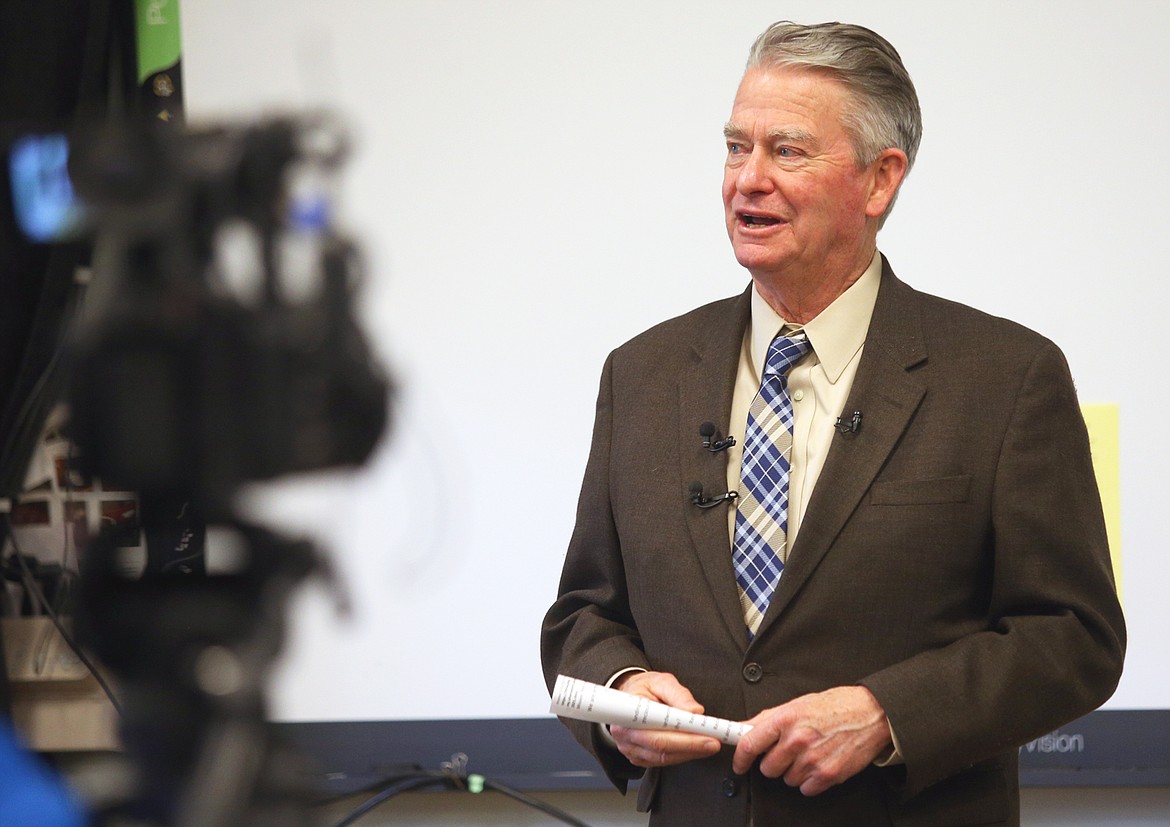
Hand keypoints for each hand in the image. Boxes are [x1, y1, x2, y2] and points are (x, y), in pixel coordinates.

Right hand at [608, 671, 721, 767]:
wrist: (630, 695)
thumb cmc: (644, 688)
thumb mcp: (661, 681)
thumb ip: (678, 694)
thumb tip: (694, 712)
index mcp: (627, 712)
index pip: (657, 730)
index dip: (683, 736)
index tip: (705, 733)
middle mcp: (625, 734)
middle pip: (662, 748)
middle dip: (692, 746)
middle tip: (713, 742)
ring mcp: (631, 748)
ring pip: (664, 758)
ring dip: (689, 753)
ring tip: (709, 744)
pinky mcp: (639, 757)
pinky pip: (662, 761)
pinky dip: (682, 755)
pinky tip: (695, 748)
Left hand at [731, 686, 891, 795]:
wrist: (871, 714)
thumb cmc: (835, 706)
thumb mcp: (797, 704)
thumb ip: (768, 718)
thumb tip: (744, 728)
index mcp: (786, 719)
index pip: (750, 744)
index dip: (740, 758)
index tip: (739, 764)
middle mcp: (797, 740)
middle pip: (767, 768)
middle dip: (774, 762)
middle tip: (787, 752)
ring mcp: (813, 759)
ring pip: (787, 779)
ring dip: (793, 771)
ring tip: (809, 753)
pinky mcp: (828, 775)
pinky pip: (805, 789)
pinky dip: (810, 781)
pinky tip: (819, 763)